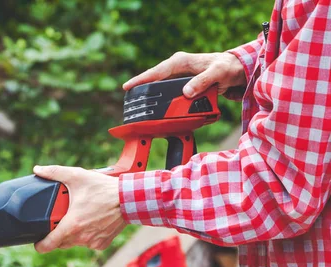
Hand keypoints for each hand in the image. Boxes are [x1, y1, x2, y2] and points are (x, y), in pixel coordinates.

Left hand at [33, 165, 125, 252]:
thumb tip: (38, 170)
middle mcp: (82, 237)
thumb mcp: (77, 176)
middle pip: (61, 242)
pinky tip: (90, 222)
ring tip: (77, 217)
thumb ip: (54, 172)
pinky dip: (87, 235)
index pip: (49, 244)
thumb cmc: (104, 189)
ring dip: (72, 234)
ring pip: (75, 242)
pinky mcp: (102, 243)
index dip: (40, 245)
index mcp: (72, 224)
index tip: (37, 242)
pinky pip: (88, 243)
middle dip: (57, 233)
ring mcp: (93, 242)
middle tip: (59, 220)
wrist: (129, 199)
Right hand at [122, 51, 245, 97]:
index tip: (128, 87)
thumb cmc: (227, 68)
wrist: (235, 70)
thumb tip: (186, 92)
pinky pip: (167, 92)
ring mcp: (177, 76)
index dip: (141, 79)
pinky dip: (162, 100)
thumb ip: (202, 82)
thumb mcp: (217, 73)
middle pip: (153, 80)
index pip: (156, 71)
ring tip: (138, 107)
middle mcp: (176, 68)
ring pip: (159, 87)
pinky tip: (155, 108)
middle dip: (141, 89)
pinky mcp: (180, 84)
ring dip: (151, 97)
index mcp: (180, 62)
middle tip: (129, 100)